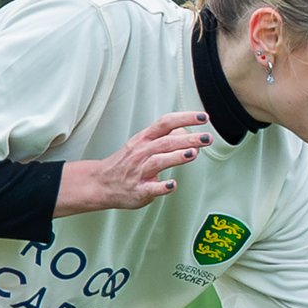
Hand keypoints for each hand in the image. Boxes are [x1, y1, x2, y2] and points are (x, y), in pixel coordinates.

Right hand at [57, 111, 211, 214]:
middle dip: (188, 139)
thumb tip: (187, 130)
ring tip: (193, 153)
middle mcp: (141, 152)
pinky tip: (172, 185)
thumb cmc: (127, 163)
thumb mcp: (142, 144)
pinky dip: (161, 187)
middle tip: (207, 138)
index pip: (166, 123)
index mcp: (144, 139)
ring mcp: (139, 171)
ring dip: (176, 157)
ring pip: (158, 161)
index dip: (185, 118)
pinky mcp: (138, 190)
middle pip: (166, 142)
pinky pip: (150, 188)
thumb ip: (164, 137)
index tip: (204, 117)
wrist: (100, 183)